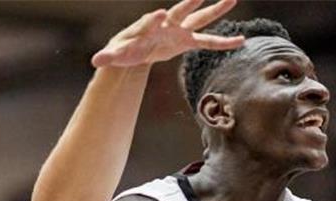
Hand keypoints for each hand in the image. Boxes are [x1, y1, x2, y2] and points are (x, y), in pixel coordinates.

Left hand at [91, 0, 244, 68]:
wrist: (135, 50)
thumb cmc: (123, 49)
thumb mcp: (115, 55)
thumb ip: (107, 56)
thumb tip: (95, 60)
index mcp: (147, 26)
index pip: (151, 21)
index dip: (154, 19)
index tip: (160, 15)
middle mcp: (166, 24)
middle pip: (180, 10)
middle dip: (190, 1)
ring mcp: (180, 31)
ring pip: (200, 19)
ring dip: (215, 9)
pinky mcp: (187, 42)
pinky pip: (208, 42)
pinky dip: (223, 43)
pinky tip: (240, 41)